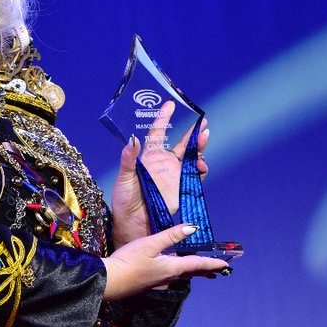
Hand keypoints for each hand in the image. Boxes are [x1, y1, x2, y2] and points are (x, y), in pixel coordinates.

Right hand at [103, 224, 227, 299]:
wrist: (109, 282)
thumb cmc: (128, 262)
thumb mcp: (150, 244)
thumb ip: (171, 236)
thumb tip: (193, 228)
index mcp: (172, 267)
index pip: (198, 264)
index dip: (213, 263)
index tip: (226, 265)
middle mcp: (168, 277)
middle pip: (192, 272)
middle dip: (205, 271)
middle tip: (218, 271)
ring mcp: (158, 282)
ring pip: (181, 275)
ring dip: (193, 272)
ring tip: (200, 271)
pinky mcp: (148, 283)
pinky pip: (170, 277)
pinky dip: (179, 273)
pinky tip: (173, 271)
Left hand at [110, 102, 208, 247]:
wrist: (133, 222)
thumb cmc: (124, 200)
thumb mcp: (123, 178)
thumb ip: (128, 159)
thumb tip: (132, 139)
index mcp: (148, 157)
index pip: (157, 133)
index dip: (163, 118)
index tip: (169, 104)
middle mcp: (163, 163)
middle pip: (182, 144)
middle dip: (193, 133)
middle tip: (203, 123)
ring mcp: (174, 175)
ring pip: (192, 158)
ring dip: (200, 148)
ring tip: (204, 140)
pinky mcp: (181, 188)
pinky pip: (195, 175)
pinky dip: (201, 169)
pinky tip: (201, 166)